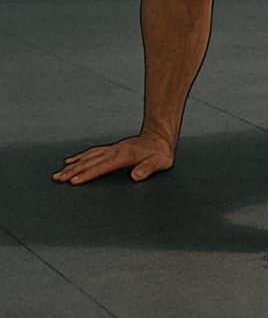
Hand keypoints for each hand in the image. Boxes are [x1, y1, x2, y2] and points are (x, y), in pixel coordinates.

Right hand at [51, 132, 174, 184]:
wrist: (161, 136)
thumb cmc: (161, 152)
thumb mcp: (160, 162)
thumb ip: (148, 168)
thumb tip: (136, 176)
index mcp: (124, 156)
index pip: (102, 166)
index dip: (88, 174)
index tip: (73, 181)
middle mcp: (115, 151)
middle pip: (90, 161)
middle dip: (73, 171)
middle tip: (58, 179)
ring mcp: (112, 149)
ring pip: (88, 157)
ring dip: (73, 165)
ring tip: (58, 173)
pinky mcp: (112, 149)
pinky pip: (92, 152)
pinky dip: (80, 156)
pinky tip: (71, 160)